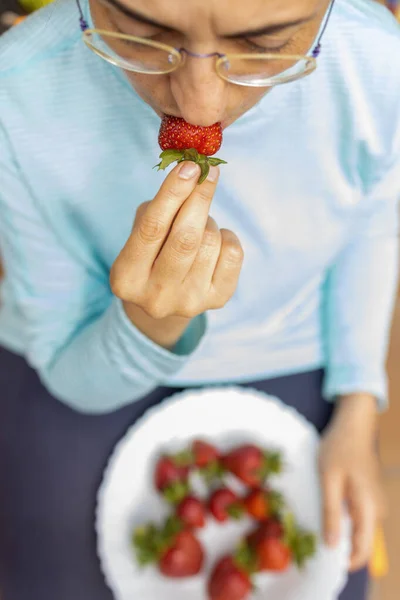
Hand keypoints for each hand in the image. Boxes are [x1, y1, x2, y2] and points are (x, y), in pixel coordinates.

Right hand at [110, 161, 243, 337]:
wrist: (163, 299)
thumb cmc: (150, 253)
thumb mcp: (141, 232)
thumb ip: (160, 208)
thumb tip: (191, 174)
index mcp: (126, 278)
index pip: (152, 228)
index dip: (172, 193)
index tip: (189, 166)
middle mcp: (156, 296)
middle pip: (185, 239)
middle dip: (199, 198)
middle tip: (208, 172)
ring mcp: (188, 303)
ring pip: (210, 242)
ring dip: (208, 220)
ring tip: (198, 223)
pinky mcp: (216, 300)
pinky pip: (232, 254)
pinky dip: (226, 236)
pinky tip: (214, 239)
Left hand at [319, 394, 385, 571]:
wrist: (354, 425)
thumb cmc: (339, 448)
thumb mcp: (328, 479)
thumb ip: (330, 511)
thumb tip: (331, 545)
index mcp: (368, 508)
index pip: (363, 550)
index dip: (346, 562)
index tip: (324, 562)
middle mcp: (377, 509)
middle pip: (362, 541)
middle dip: (341, 546)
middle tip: (316, 538)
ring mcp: (376, 501)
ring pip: (360, 528)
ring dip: (342, 530)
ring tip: (320, 520)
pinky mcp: (370, 494)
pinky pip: (359, 515)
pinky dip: (345, 517)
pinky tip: (329, 506)